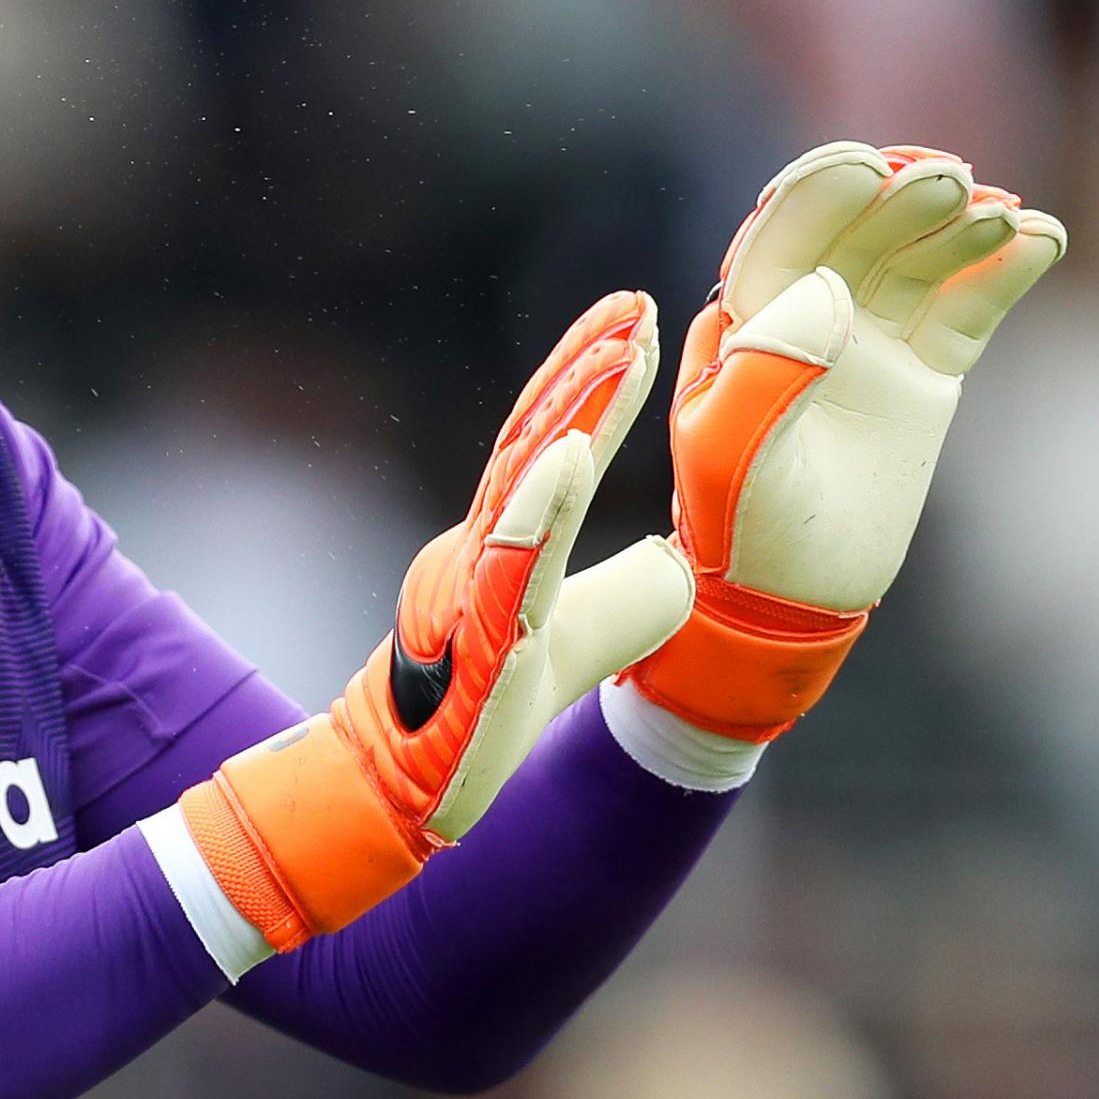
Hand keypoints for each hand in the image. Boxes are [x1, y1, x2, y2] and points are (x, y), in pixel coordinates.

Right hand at [178, 291, 694, 951]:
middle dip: (584, 372)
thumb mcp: (584, 641)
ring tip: (617, 354)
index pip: (551, 445)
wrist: (416, 791)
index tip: (634, 316)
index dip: (589, 381)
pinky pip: (507, 568)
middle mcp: (481, 552)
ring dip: (570, 416)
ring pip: (520, 490)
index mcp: (507, 544)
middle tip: (633, 307)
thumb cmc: (487, 710)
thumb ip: (629, 596)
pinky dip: (536, 510)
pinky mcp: (476, 644)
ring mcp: (473, 593)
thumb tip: (682, 557)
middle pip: (534, 444)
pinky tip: (570, 458)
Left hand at [629, 143, 1066, 740]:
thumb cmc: (740, 523)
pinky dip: (1002, 269)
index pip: (783, 237)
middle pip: (858, 235)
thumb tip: (825, 289)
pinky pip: (967, 306)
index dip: (823, 194)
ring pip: (917, 260)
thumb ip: (762, 370)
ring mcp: (869, 339)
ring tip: (1001, 213)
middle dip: (900, 200)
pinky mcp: (924, 371)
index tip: (869, 167)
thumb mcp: (727, 452)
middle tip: (950, 182)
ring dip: (958, 226)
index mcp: (741, 322)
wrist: (793, 595)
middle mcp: (804, 316)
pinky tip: (1038, 240)